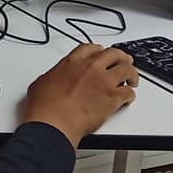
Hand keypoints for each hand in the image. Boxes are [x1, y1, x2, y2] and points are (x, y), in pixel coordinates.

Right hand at [23, 44, 139, 147]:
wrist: (54, 124)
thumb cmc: (44, 107)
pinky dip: (130, 95)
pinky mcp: (113, 99)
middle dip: (120, 58)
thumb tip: (52, 79)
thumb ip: (52, 76)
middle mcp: (91, 68)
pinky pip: (129, 93)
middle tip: (123, 62)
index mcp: (72, 62)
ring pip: (127, 70)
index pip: (91, 48)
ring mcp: (104, 82)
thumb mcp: (40, 83)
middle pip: (114, 54)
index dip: (99, 50)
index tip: (101, 53)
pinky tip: (127, 98)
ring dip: (131, 74)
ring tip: (131, 80)